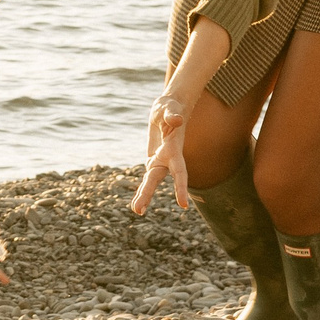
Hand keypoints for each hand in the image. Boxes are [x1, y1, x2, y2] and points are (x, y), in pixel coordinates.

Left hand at [132, 100, 189, 216]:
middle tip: (138, 211)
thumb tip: (177, 119)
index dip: (181, 187)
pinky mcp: (154, 160)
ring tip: (136, 212)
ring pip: (151, 181)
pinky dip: (142, 189)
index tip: (183, 205)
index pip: (179, 172)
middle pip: (157, 179)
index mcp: (174, 149)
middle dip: (147, 194)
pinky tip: (136, 203)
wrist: (169, 109)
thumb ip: (173, 116)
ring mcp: (160, 160)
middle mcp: (168, 159)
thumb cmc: (171, 107)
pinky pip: (147, 177)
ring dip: (143, 196)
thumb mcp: (170, 109)